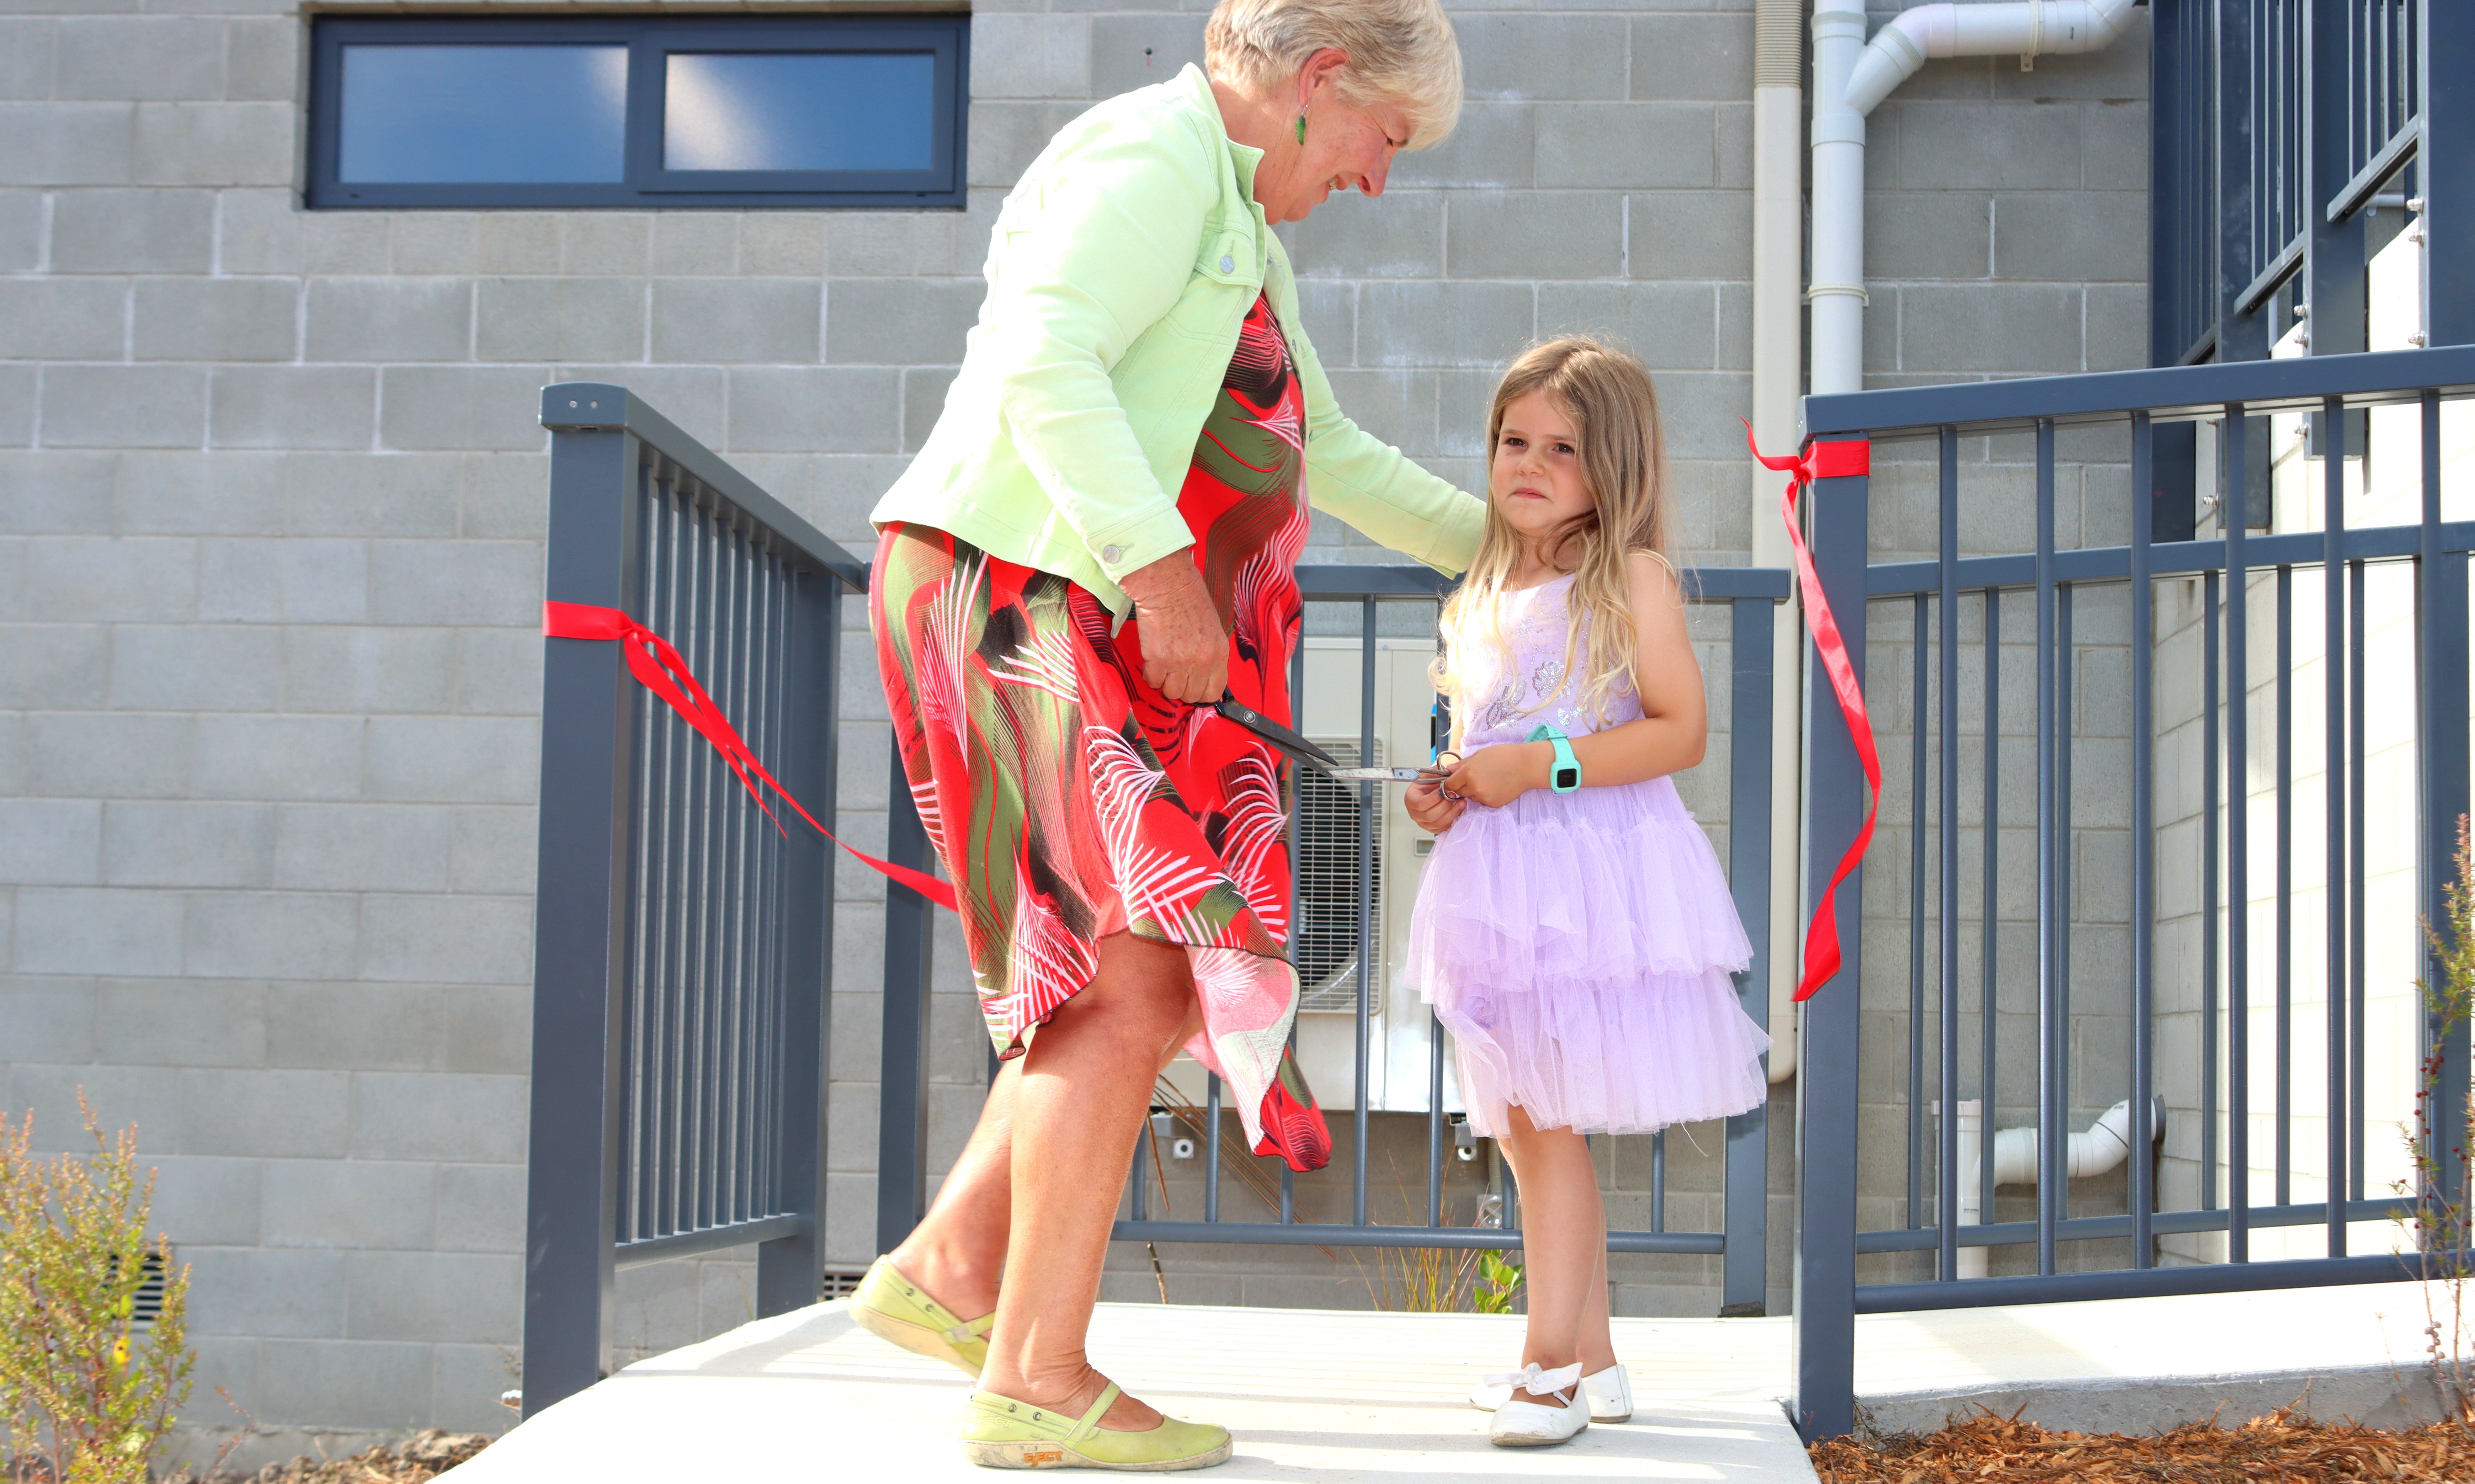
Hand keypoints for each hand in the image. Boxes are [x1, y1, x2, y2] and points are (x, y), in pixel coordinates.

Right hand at [1118, 550, 1226, 702]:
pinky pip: (1153, 681)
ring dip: (1165, 681)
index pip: (1214, 691)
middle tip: (1174, 673)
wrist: (1167, 583)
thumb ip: (1209, 654)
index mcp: (1219, 652)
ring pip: (1171, 692)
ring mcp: (1180, 662)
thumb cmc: (1187, 598)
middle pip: (1191, 695)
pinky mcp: (1158, 659)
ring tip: (1163, 664)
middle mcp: (1202, 661)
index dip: (1200, 692)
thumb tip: (1201, 675)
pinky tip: (1152, 659)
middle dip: (1181, 687)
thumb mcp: (1211, 629)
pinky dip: (1150, 674)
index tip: (1192, 686)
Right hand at [1404, 765, 1464, 834]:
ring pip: (1437, 823)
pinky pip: (1442, 828)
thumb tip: (1446, 771)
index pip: (1420, 804)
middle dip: (1444, 806)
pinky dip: (1452, 820)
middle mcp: (1415, 813)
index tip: (1444, 790)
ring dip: (1451, 813)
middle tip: (1453, 796)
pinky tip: (1458, 810)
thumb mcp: (1429, 775)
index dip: (1433, 798)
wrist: (1430, 791)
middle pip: (1429, 815)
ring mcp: (1423, 823)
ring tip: (1460, 803)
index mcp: (1410, 800)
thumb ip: (1435, 773)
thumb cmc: (1428, 784)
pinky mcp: (1432, 828)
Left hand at [1441, 742, 1550, 808]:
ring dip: (1475, 791)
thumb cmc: (1503, 755)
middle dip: (1463, 786)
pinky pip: (1483, 802)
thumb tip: (1448, 769)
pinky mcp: (1493, 804)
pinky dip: (1485, 796)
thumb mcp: (1480, 754)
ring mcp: (1484, 797)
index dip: (1451, 781)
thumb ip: (1462, 763)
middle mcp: (1474, 787)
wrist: (1526, 766)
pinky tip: (1495, 786)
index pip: (1449, 784)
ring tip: (1488, 780)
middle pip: (1459, 792)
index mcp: (1468, 773)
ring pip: (1471, 797)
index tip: (1456, 778)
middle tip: (1475, 776)